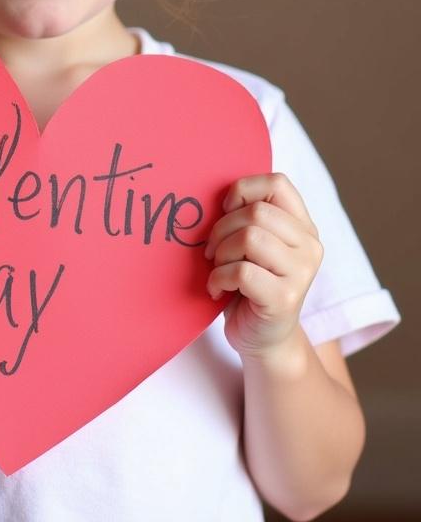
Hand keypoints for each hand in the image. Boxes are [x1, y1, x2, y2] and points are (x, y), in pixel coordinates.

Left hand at [204, 173, 322, 359]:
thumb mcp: (253, 244)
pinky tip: (218, 289)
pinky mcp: (285, 299)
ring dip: (221, 253)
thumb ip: (248, 217)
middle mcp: (310, 246)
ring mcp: (302, 273)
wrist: (264, 339)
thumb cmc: (251, 284)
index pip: (277, 183)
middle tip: (213, 251)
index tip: (225, 211)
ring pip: (250, 237)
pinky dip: (218, 278)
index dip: (243, 190)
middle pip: (256, 212)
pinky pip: (241, 271)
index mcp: (303, 225)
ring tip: (218, 269)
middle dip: (222, 228)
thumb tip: (217, 194)